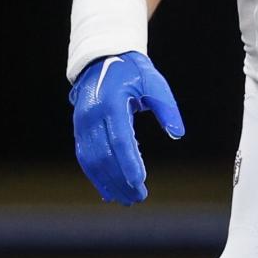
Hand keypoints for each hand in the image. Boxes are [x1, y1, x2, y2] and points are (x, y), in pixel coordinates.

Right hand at [69, 51, 183, 204]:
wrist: (101, 59)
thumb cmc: (132, 71)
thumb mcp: (154, 82)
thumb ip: (166, 107)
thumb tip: (178, 133)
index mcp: (111, 102)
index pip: (120, 139)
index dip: (129, 163)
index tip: (140, 183)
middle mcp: (92, 115)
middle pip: (105, 155)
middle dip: (121, 179)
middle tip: (138, 198)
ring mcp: (82, 123)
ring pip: (92, 161)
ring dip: (108, 182)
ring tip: (126, 199)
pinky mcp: (79, 129)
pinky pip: (85, 157)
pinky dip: (96, 176)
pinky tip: (109, 190)